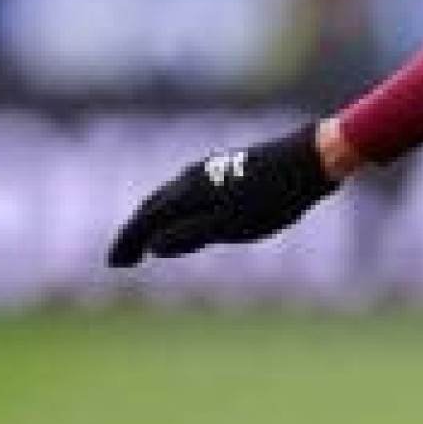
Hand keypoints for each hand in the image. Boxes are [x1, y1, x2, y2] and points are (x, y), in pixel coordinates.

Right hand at [106, 123, 339, 266]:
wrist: (308, 159)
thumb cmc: (274, 198)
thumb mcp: (232, 225)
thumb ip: (191, 235)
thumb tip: (155, 246)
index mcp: (188, 192)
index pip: (145, 219)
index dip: (127, 242)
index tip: (114, 264)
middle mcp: (190, 177)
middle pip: (150, 207)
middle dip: (133, 234)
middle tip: (122, 260)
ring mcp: (207, 171)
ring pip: (167, 197)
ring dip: (151, 222)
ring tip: (144, 244)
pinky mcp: (224, 170)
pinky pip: (184, 193)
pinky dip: (171, 211)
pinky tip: (181, 221)